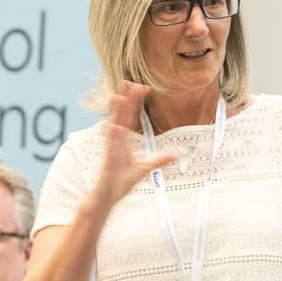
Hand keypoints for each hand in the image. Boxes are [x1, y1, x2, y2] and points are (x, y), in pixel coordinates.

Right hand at [90, 81, 177, 208]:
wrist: (105, 199)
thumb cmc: (119, 182)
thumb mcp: (144, 169)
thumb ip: (158, 160)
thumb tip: (175, 153)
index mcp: (123, 142)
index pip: (130, 117)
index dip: (135, 103)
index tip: (142, 87)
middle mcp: (115, 143)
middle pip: (121, 117)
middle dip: (126, 100)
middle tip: (130, 82)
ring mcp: (111, 151)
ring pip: (114, 128)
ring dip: (116, 114)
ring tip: (119, 97)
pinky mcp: (108, 163)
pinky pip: (111, 147)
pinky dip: (113, 137)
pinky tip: (116, 127)